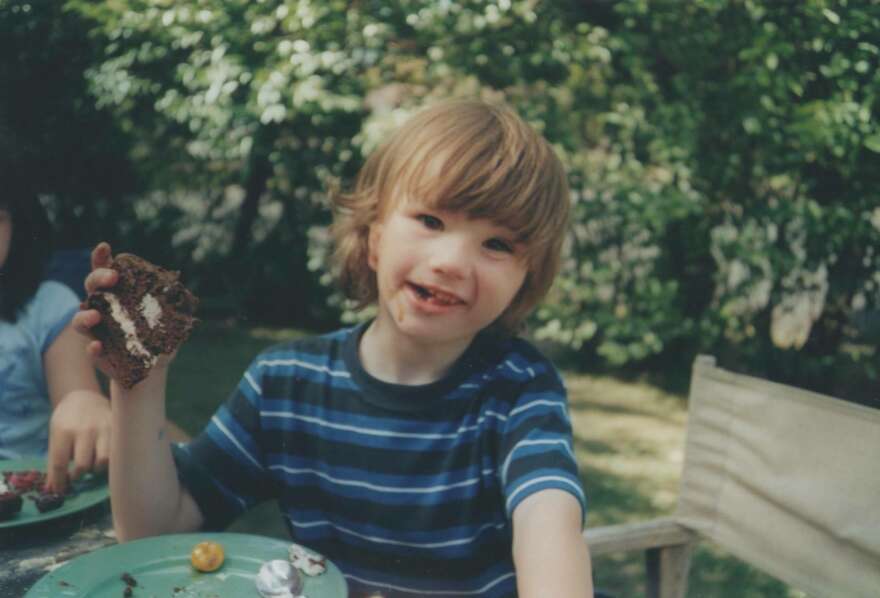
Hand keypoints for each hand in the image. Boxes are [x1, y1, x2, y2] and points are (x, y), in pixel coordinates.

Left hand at [45, 390, 111, 493]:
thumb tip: (51, 489)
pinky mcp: (118, 428)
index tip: (60, 491)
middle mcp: (86, 430)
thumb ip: (54, 462)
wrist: (85, 397)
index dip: (59, 482)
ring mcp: (104, 428)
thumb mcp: (54, 436)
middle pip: (83, 465)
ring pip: (104, 461)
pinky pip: (117, 452)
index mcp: (64, 431)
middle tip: (77, 474)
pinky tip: (105, 458)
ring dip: (97, 468)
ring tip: (92, 463)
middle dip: (79, 474)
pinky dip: (111, 460)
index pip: (60, 463)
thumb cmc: (67, 420)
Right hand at [73, 243, 175, 381]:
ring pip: (81, 317)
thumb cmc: (161, 337)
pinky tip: (99, 346)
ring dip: (85, 315)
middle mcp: (104, 307)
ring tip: (95, 316)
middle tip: (111, 278)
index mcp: (120, 293)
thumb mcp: (171, 321)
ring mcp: (97, 329)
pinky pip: (90, 348)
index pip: (106, 270)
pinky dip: (93, 347)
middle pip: (92, 286)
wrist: (153, 370)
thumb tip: (178, 291)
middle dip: (98, 278)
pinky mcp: (97, 351)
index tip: (105, 247)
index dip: (102, 258)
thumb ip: (172, 306)